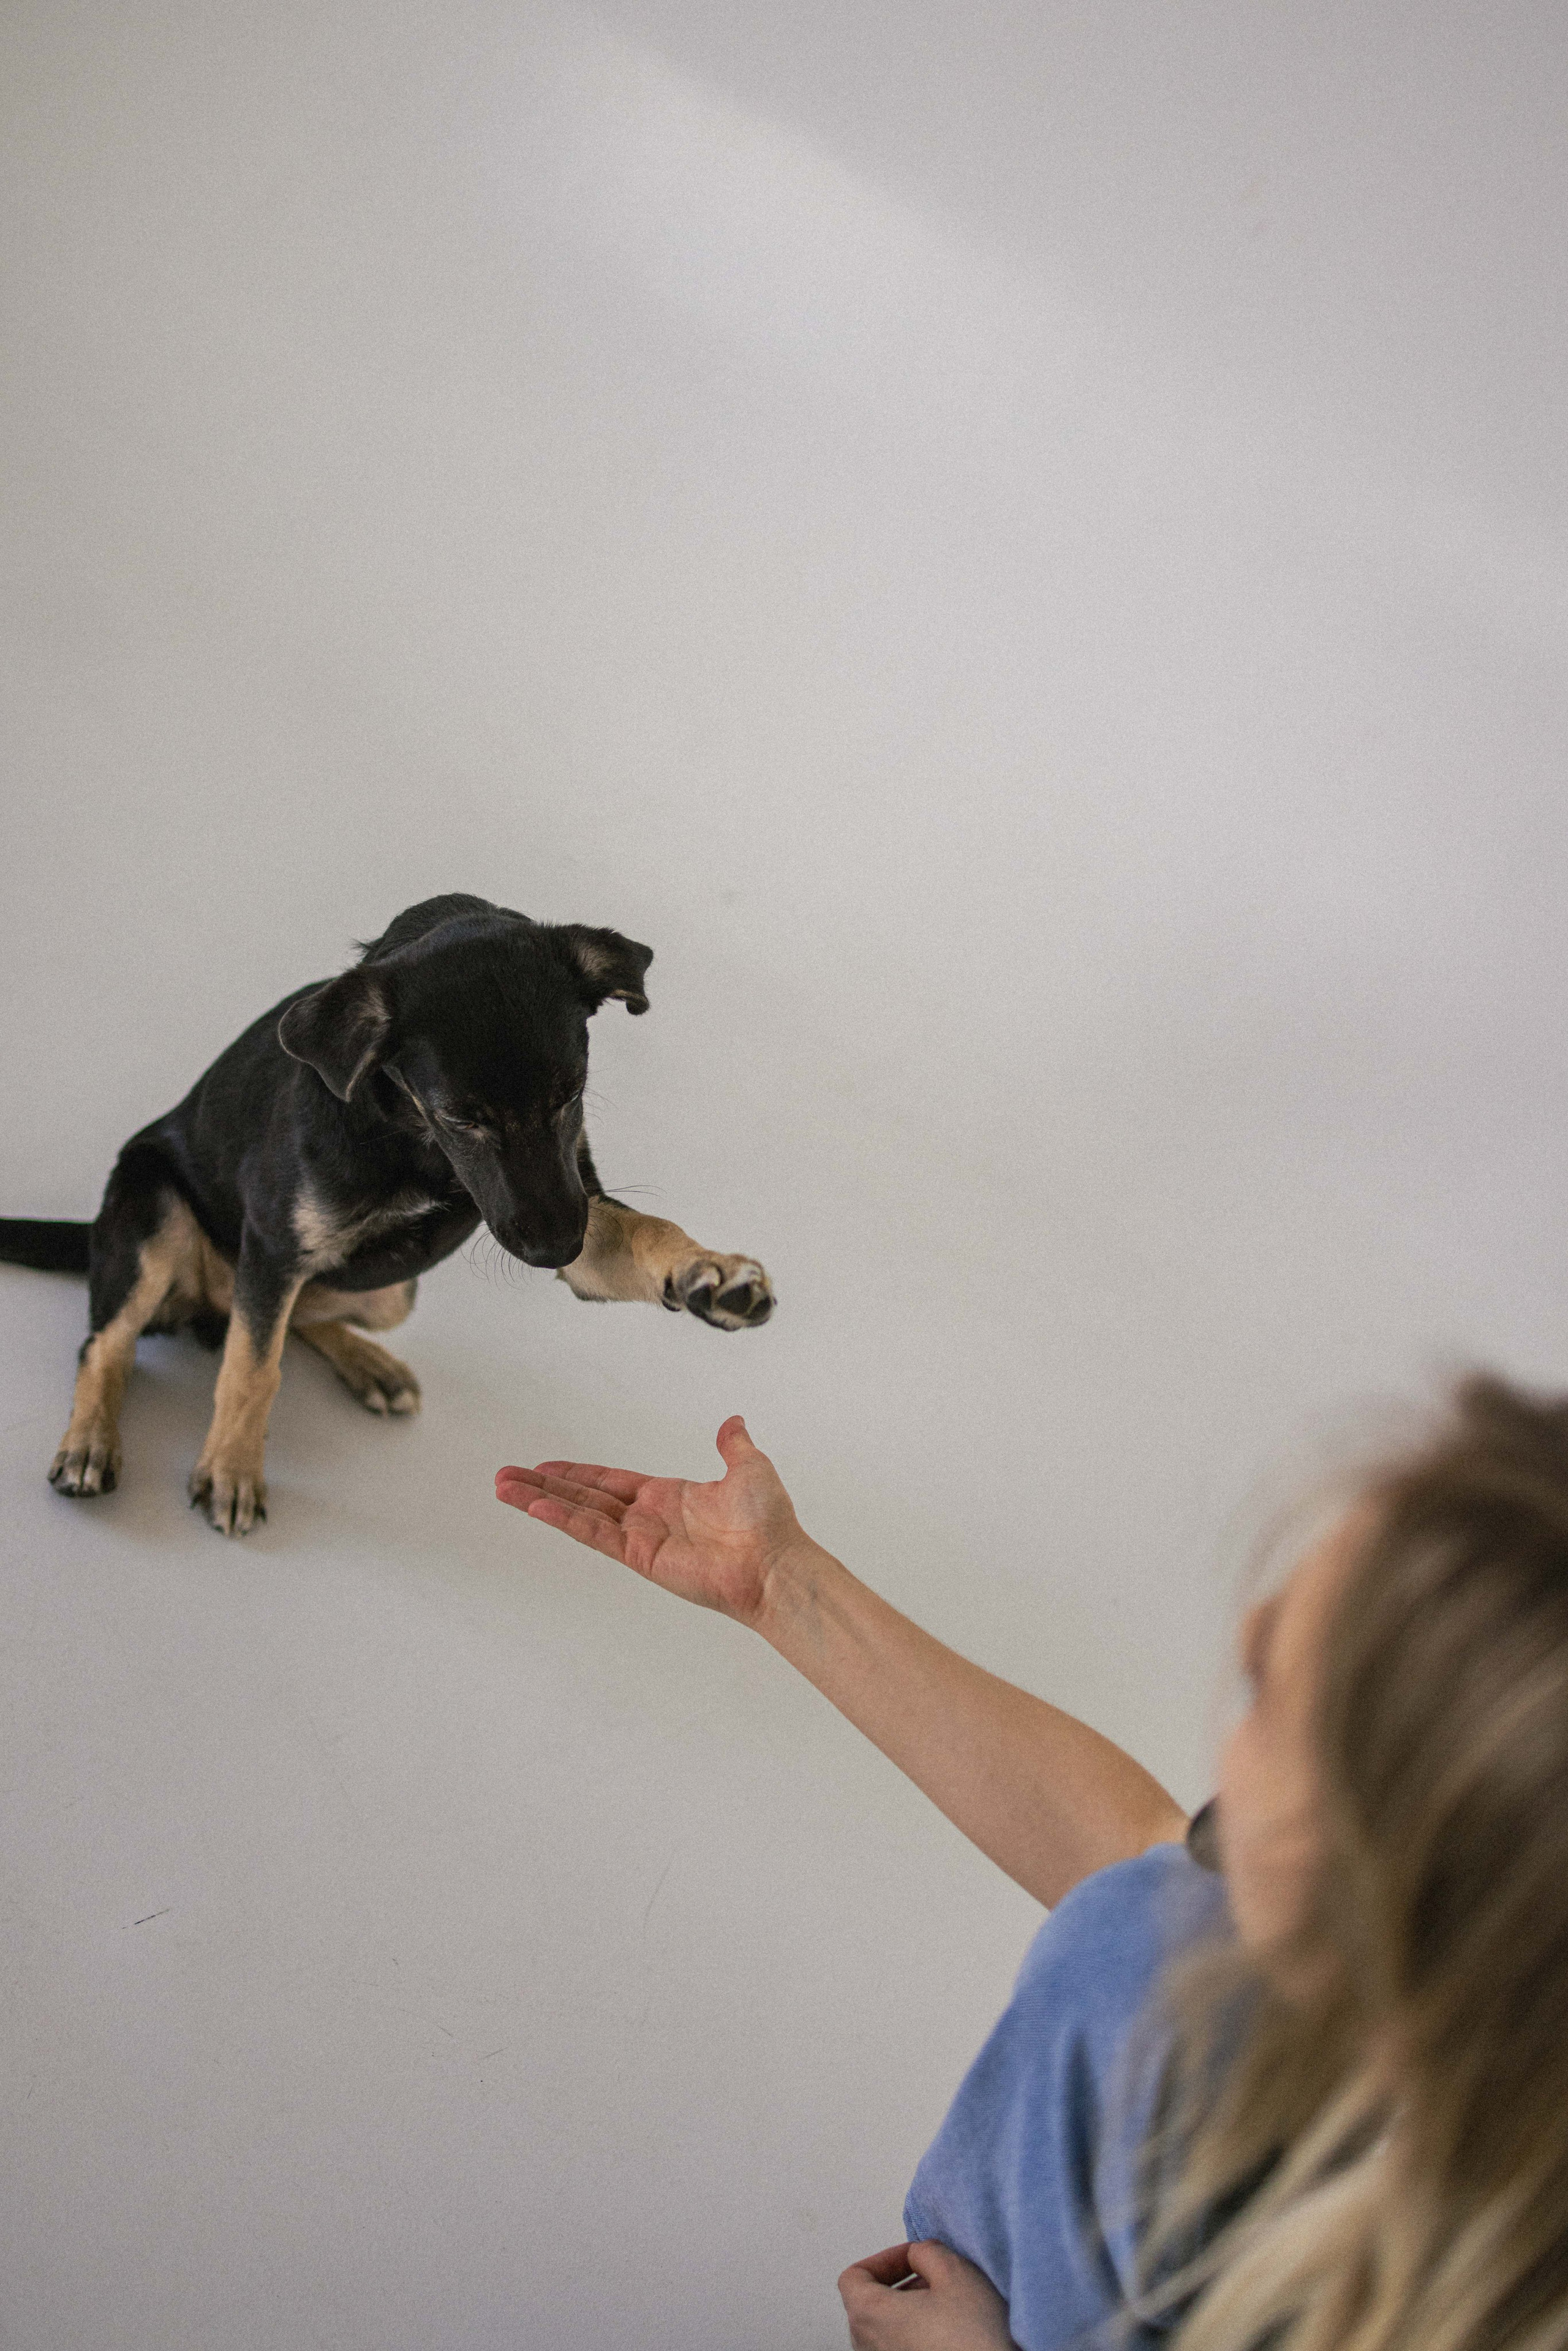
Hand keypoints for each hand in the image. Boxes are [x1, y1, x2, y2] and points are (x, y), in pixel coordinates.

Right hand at [494, 1416, 816, 1628]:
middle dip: (544, 1486)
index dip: (577, 1473)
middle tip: (505, 1476)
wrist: (775, 1563)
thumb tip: (732, 1421)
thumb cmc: (769, 1522)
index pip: (610, 1481)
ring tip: (504, 1488)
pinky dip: (565, 1519)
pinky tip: (537, 1507)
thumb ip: (733, 1445)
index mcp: (668, 1497)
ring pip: (579, 1514)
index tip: (545, 1467)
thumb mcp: (750, 1468)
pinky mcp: (640, 1557)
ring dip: (540, 1501)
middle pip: (583, 1496)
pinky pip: (594, 1533)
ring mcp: (640, 1539)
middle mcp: (647, 1518)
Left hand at [838, 2242, 1015, 2350]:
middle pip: (869, 2304)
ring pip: (886, 2330)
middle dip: (901, 2283)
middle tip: (935, 2277)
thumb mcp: (955, 2273)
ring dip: (912, 2311)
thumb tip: (919, 2255)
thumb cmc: (974, 2339)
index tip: (913, 2256)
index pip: (853, 2277)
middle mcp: (868, 2348)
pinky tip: (952, 2333)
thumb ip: (927, 2252)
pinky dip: (918, 2335)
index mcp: (869, 2317)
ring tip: (948, 2306)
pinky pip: (900, 2349)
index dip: (883, 2259)